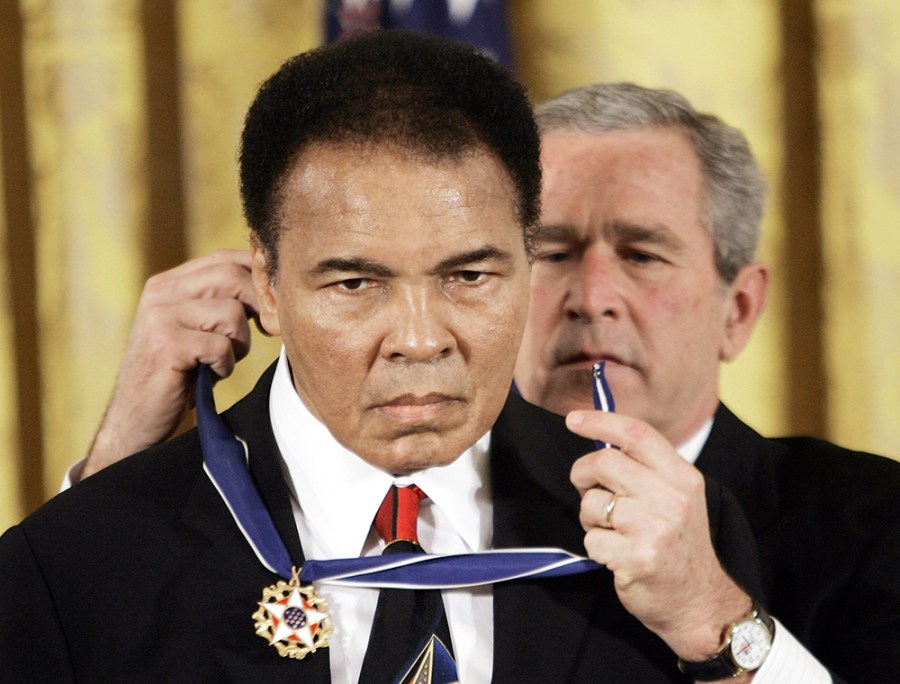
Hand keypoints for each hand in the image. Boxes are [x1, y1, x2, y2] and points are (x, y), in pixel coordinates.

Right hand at [81, 249, 258, 480]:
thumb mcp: (198, 329)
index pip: (225, 258)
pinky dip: (225, 366)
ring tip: (220, 360)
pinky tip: (208, 375)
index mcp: (168, 283)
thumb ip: (221, 302)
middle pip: (232, 277)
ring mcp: (160, 316)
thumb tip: (271, 285)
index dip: (256, 276)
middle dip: (256, 308)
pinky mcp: (166, 344)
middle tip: (257, 335)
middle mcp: (161, 292)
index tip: (270, 304)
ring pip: (232, 313)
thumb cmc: (179, 375)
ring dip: (239, 343)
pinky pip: (222, 346)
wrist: (137, 419)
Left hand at [566, 410, 752, 668]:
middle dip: (582, 474)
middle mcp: (671, 498)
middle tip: (587, 490)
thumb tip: (600, 442)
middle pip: (604, 462)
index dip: (600, 421)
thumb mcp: (679, 498)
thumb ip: (647, 470)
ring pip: (592, 503)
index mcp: (683, 477)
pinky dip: (596, 547)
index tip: (573, 420)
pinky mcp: (637, 558)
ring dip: (590, 517)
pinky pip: (592, 539)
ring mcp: (655, 528)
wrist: (700, 603)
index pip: (637, 434)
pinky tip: (617, 555)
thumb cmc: (679, 546)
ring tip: (612, 531)